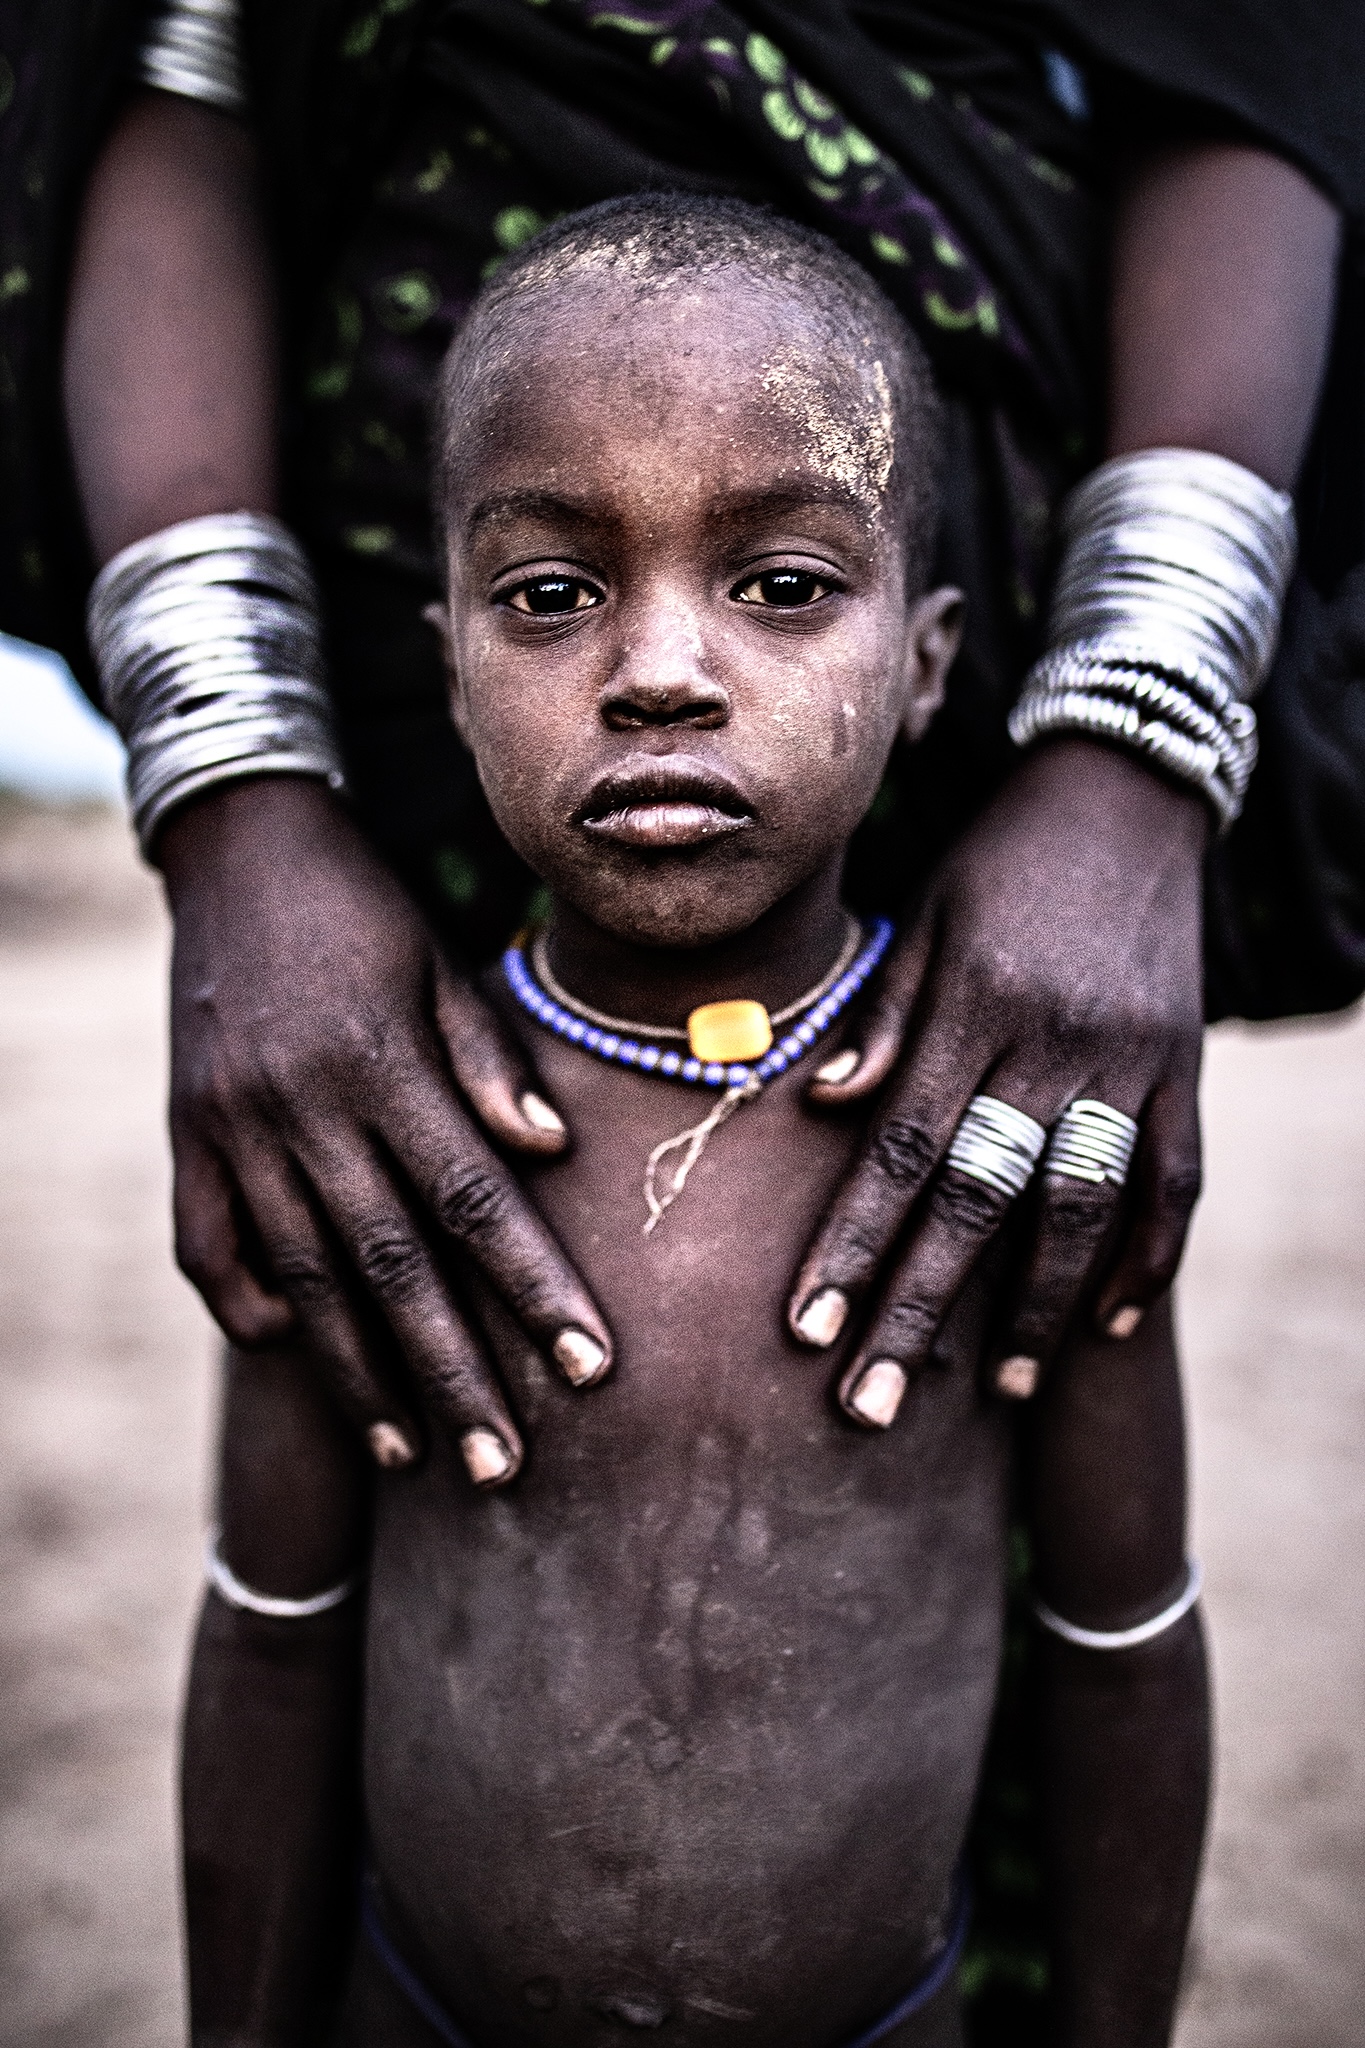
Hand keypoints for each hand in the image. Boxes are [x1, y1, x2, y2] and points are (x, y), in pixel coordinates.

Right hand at [160, 776, 612, 1484]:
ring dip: (358, 1373)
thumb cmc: (364, 910)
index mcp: (382, 1064)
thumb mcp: (442, 961)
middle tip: (504, 1470)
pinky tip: (298, 1357)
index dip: (534, 1288)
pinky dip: (252, 1308)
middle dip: (454, 1373)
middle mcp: (303, 1110)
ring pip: (302, 1277)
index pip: (474, 1201)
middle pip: (390, 1266)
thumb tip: (552, 1153)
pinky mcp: (186, 1137)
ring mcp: (232, 1130)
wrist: (235, 850)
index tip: (591, 1367)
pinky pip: (209, 1249)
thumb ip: (492, 1062)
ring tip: (413, 1453)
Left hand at [788, 738, 1207, 1422]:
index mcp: (971, 1007)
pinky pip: (1175, 1178)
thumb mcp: (926, 920)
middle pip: (977, 1199)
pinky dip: (1148, 1255)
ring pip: (1079, 1204)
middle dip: (918, 1309)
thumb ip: (882, 1021)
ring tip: (995, 1388)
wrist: (1128, 792)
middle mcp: (1051, 1043)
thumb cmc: (1002, 861)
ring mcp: (1129, 1059)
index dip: (850, 1244)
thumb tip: (827, 1108)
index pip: (899, 1150)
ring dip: (1035, 1303)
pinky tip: (1112, 1322)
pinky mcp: (1184, 1065)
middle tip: (870, 1405)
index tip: (805, 1329)